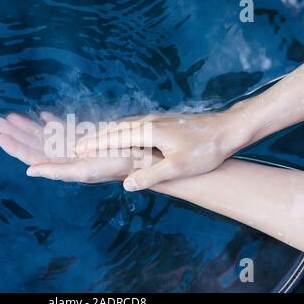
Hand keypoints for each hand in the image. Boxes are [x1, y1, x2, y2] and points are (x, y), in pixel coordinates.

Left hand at [0, 112, 157, 182]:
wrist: (143, 156)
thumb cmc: (116, 163)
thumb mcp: (85, 169)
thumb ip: (56, 171)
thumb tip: (29, 171)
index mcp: (64, 165)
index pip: (33, 156)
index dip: (15, 147)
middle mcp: (67, 156)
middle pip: (35, 145)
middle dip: (16, 132)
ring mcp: (76, 146)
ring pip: (46, 135)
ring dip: (30, 125)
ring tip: (11, 115)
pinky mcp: (85, 138)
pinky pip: (65, 129)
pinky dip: (52, 122)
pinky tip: (43, 115)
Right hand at [75, 111, 247, 190]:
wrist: (227, 129)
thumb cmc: (205, 150)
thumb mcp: (178, 167)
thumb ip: (151, 175)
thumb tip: (126, 184)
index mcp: (148, 131)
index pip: (114, 137)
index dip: (94, 144)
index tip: (76, 149)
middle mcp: (148, 122)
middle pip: (115, 128)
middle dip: (95, 136)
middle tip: (77, 145)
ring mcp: (155, 119)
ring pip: (123, 125)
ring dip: (106, 132)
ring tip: (92, 140)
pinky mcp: (162, 121)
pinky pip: (133, 124)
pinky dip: (119, 130)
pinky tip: (121, 134)